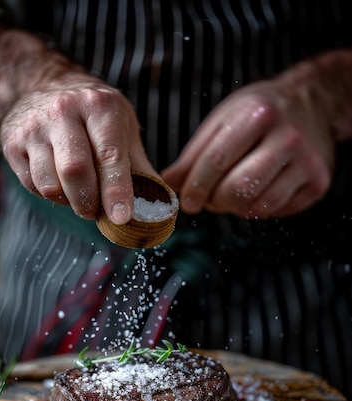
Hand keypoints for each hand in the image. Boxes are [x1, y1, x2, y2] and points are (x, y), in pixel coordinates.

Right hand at [0, 73, 156, 223]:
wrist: (45, 87)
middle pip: (75, 171)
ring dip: (67, 201)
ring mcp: (33, 126)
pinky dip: (49, 195)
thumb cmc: (95, 117)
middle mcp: (63, 110)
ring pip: (49, 184)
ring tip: (78, 194)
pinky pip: (32, 185)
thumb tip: (160, 207)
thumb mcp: (123, 130)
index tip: (122, 218)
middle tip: (95, 212)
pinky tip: (58, 183)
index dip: (116, 191)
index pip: (109, 155)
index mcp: (99, 106)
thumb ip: (140, 168)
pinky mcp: (12, 141)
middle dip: (88, 202)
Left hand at [162, 61, 336, 218]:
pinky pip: (277, 212)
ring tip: (232, 193)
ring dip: (236, 208)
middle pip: (238, 189)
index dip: (196, 187)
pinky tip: (257, 192)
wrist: (313, 104)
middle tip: (209, 199)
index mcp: (258, 114)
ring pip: (258, 207)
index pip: (216, 161)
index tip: (187, 202)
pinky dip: (259, 209)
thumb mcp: (223, 121)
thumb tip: (168, 183)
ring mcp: (307, 162)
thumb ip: (194, 154)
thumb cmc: (260, 113)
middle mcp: (287, 137)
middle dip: (215, 202)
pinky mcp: (318, 184)